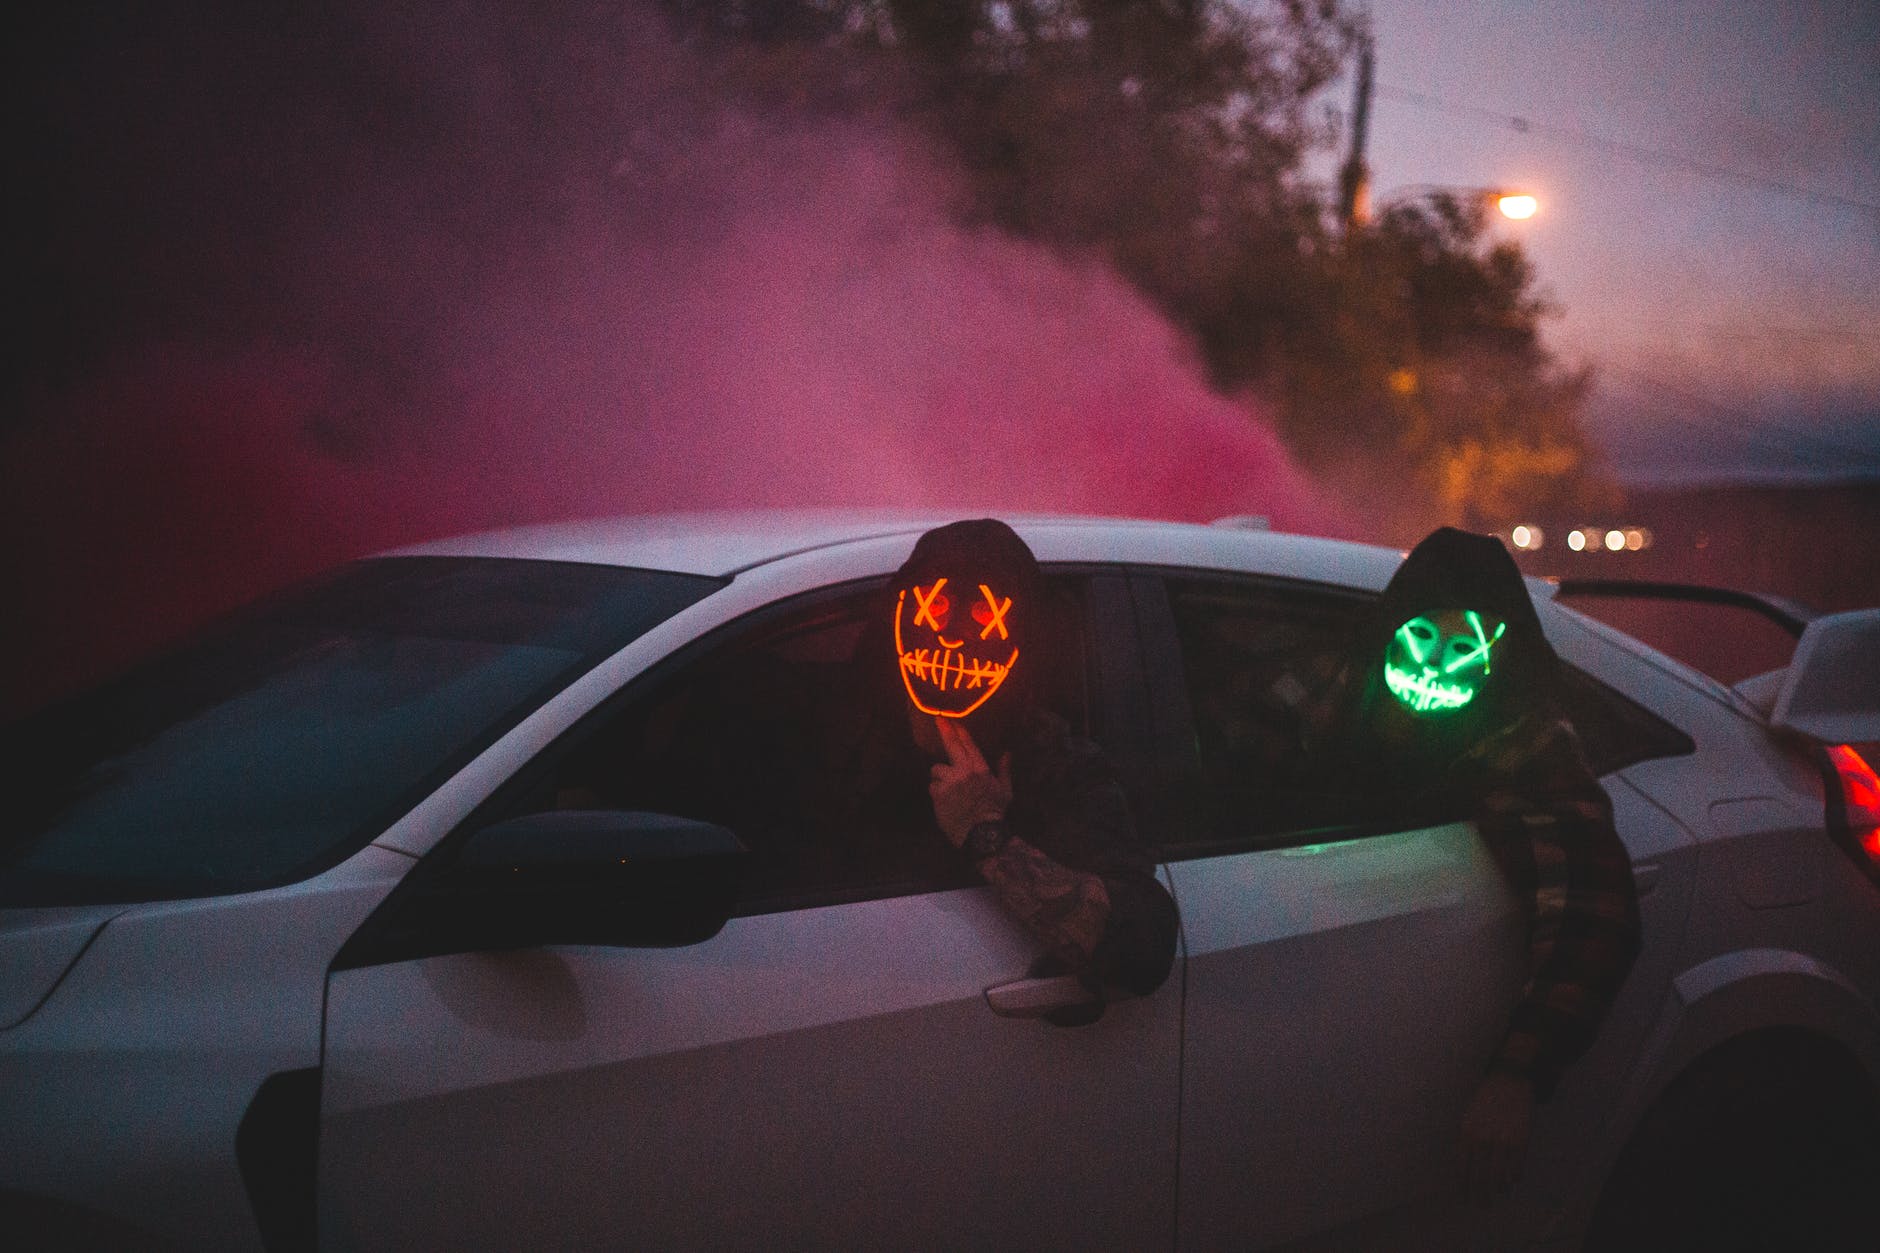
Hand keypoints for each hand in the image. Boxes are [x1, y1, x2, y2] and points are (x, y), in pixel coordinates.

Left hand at [928, 717, 1012, 846]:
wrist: (982, 833)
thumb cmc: (994, 812)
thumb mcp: (1005, 790)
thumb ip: (1004, 770)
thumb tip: (1007, 753)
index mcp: (981, 768)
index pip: (969, 744)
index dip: (960, 731)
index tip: (953, 720)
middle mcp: (965, 771)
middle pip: (951, 745)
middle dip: (945, 730)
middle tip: (938, 719)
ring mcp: (950, 781)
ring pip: (937, 769)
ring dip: (940, 777)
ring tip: (949, 790)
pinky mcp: (939, 793)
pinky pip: (932, 786)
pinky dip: (936, 792)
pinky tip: (945, 801)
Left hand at [1459, 1071, 1533, 1206]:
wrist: (1508, 1082)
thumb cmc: (1484, 1102)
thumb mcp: (1467, 1119)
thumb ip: (1465, 1143)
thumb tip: (1464, 1170)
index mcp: (1465, 1134)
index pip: (1462, 1169)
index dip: (1463, 1187)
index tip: (1464, 1199)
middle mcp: (1482, 1140)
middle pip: (1480, 1177)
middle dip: (1480, 1195)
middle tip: (1482, 1206)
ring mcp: (1502, 1141)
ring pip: (1499, 1177)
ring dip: (1498, 1189)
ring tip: (1498, 1194)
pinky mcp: (1520, 1141)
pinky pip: (1516, 1169)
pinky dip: (1514, 1179)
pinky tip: (1512, 1181)